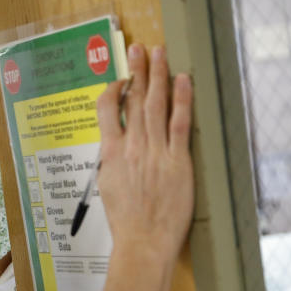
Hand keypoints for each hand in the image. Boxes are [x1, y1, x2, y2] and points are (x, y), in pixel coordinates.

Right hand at [96, 44, 193, 261]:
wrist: (143, 241)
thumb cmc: (125, 221)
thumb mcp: (107, 187)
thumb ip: (112, 162)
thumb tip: (115, 147)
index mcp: (111, 153)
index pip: (107, 110)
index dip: (113, 90)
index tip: (120, 80)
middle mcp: (132, 147)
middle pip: (134, 100)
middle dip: (137, 71)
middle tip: (140, 49)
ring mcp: (155, 152)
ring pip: (155, 105)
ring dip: (158, 76)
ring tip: (159, 53)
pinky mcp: (178, 161)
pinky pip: (179, 123)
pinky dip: (181, 99)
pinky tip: (183, 81)